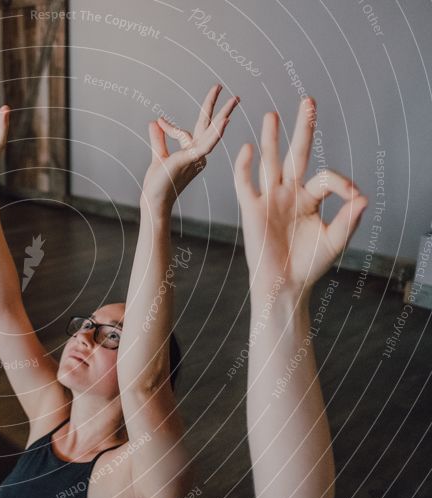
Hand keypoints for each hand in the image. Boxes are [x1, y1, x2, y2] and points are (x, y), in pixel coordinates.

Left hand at [143, 84, 238, 209]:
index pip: (186, 132)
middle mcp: (198, 155)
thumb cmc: (158, 185)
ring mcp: (197, 157)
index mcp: (191, 153)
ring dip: (223, 114)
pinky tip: (225, 120)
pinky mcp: (193, 160)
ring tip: (234, 99)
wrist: (154, 201)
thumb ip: (159, 139)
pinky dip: (216, 132)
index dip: (171, 127)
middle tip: (226, 89)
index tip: (159, 122)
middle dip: (218, 107)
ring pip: (212, 132)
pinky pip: (208, 144)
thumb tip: (154, 121)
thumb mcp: (158, 156)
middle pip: (209, 126)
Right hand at [234, 98, 367, 295]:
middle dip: (302, 129)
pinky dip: (244, 167)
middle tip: (307, 102)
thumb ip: (349, 219)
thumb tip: (364, 197)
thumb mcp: (335, 241)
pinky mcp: (252, 209)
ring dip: (271, 139)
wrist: (283, 284)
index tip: (354, 197)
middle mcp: (289, 194)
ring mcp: (269, 199)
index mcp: (310, 199)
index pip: (326, 177)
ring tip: (271, 115)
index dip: (342, 182)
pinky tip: (247, 149)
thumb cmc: (309, 265)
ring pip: (270, 162)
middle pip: (296, 154)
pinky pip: (245, 184)